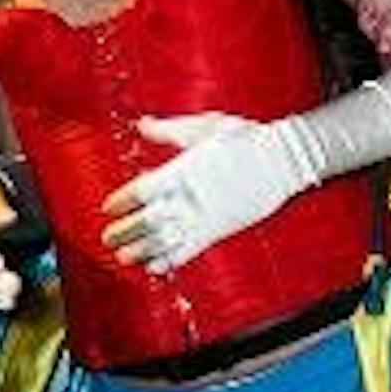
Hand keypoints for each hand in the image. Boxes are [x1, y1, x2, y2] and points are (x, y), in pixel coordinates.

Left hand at [102, 112, 316, 271]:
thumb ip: (169, 130)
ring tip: (124, 257)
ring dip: (140, 251)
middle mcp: (188, 197)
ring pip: (163, 242)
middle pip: (146, 221)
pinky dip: (169, 261)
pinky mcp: (218, 230)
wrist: (282, 160)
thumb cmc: (245, 139)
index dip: (121, 200)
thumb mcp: (204, 126)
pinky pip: (189, 252)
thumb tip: (143, 125)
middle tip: (108, 236)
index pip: (140, 190)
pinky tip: (156, 266)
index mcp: (182, 170)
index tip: (109, 206)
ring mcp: (203, 217)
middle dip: (123, 232)